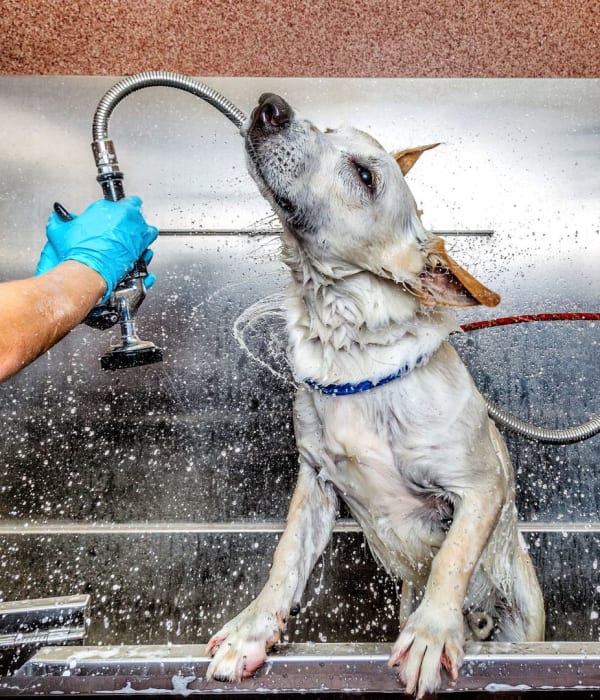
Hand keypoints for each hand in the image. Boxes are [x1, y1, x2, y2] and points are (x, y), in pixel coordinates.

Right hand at [36, 196, 157, 302]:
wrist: (88, 270)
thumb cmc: (77, 252)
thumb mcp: (61, 232)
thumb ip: (59, 221)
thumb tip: (58, 218)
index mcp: (106, 208)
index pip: (119, 202)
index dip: (118, 210)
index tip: (115, 216)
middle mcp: (124, 217)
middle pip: (135, 212)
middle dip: (131, 220)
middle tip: (125, 228)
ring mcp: (135, 232)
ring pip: (147, 228)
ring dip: (142, 233)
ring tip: (134, 240)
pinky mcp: (141, 247)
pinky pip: (149, 244)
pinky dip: (146, 249)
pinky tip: (141, 252)